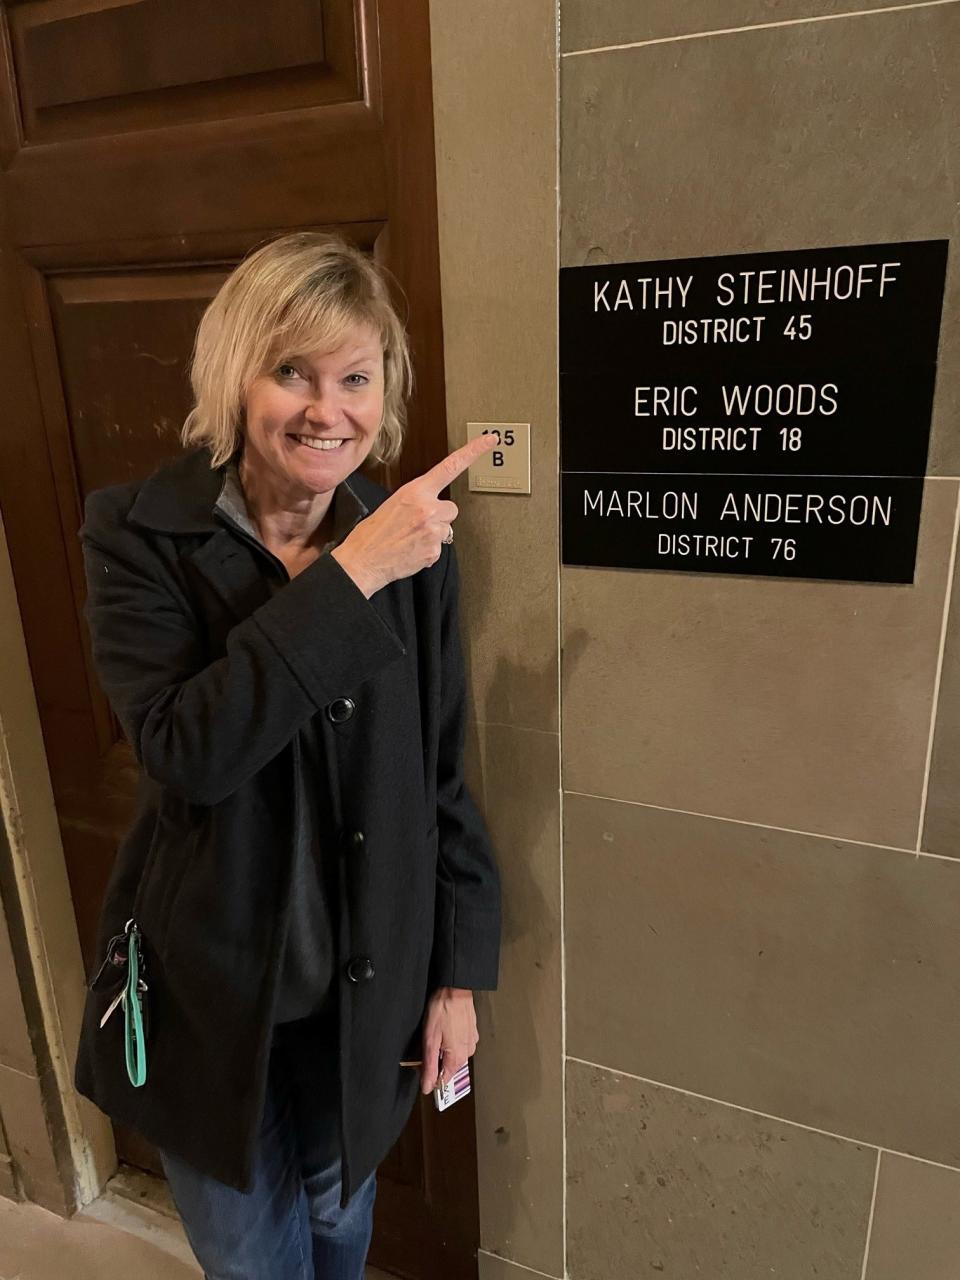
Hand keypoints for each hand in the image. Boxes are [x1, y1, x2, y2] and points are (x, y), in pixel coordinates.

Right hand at [331, 434, 497, 597]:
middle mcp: (427, 508)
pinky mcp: (434, 551)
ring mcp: (433, 530)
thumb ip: (417, 500)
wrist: (362, 560)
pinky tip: (411, 550)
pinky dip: (428, 550)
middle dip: (439, 516)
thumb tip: (431, 505)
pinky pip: (439, 547)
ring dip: (433, 533)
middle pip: (451, 508)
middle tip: (416, 524)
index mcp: (415, 491)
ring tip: (410, 538)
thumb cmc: (373, 533)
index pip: (451, 466)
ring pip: (446, 528)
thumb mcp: (393, 504)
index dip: (473, 451)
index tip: (490, 439)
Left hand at [420, 987, 478, 1094]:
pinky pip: (459, 1044)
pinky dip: (451, 1041)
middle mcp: (467, 1053)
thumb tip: (427, 1087)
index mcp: (457, 1058)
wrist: (455, 988)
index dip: (430, 1075)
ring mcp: (471, 1042)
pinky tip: (444, 1029)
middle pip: (448, 1067)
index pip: (443, 1080)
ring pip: (453, 1055)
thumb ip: (429, 1066)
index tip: (421, 1064)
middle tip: (426, 1044)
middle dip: (435, 1061)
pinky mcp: (471, 1032)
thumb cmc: (442, 1010)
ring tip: (435, 1034)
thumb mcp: (430, 1040)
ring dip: (443, 1050)